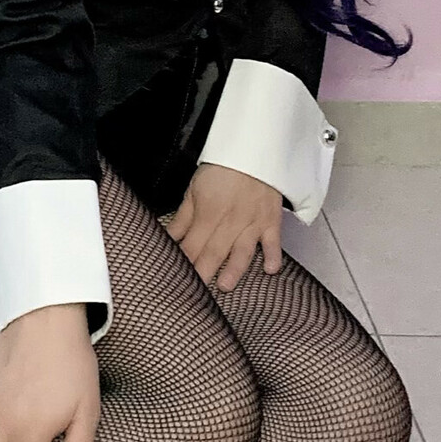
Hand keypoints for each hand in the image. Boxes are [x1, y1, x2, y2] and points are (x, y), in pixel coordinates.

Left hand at [162, 162, 282, 290]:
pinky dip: (273, 255)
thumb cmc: (222, 168)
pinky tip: (270, 270)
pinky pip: (273, 240)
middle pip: (213, 251)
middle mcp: (230, 220)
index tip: (175, 279)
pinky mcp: (271, 220)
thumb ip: (182, 219)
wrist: (254, 147)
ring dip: (233, 269)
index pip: (192, 244)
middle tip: (193, 294)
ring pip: (242, 250)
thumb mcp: (194, 190)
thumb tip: (166, 239)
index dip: (183, 262)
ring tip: (224, 285)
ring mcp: (253, 222)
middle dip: (202, 272)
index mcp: (208, 212)